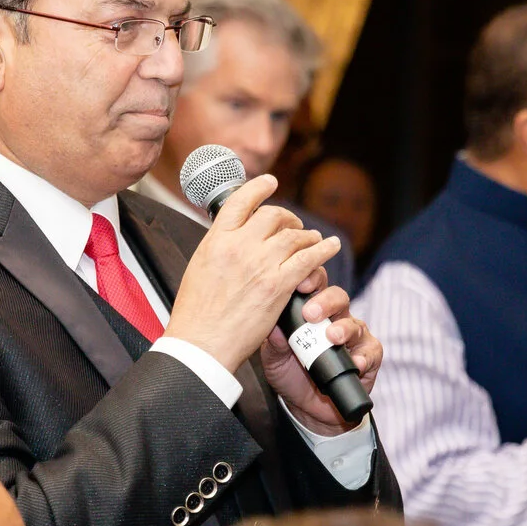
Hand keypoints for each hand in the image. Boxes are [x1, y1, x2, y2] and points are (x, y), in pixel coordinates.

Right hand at [163, 174, 339, 372]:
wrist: (201, 343)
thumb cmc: (195, 314)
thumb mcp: (198, 268)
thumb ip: (219, 249)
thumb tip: (233, 240)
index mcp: (216, 240)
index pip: (241, 201)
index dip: (259, 187)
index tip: (270, 182)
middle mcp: (239, 246)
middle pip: (273, 216)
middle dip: (288, 218)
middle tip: (295, 226)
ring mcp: (261, 264)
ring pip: (294, 236)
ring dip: (308, 236)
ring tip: (313, 239)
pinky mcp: (278, 285)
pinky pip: (309, 259)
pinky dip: (323, 250)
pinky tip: (331, 247)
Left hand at [258, 276, 382, 434]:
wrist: (307, 407)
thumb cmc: (291, 374)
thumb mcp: (275, 359)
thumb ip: (274, 343)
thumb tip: (273, 328)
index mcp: (314, 310)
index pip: (316, 284)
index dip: (311, 279)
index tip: (300, 285)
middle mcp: (337, 317)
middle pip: (338, 297)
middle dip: (325, 302)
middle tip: (310, 314)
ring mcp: (355, 336)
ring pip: (355, 324)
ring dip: (344, 329)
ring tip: (332, 338)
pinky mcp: (369, 357)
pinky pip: (371, 352)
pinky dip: (363, 357)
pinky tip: (355, 363)